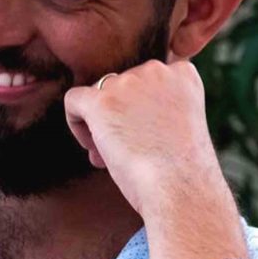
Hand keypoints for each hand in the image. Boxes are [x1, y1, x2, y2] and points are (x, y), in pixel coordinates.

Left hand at [63, 60, 228, 217]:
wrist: (180, 188)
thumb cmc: (183, 170)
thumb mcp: (181, 125)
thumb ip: (156, 107)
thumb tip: (118, 112)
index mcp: (182, 73)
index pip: (147, 80)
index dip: (141, 109)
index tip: (147, 136)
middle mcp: (156, 70)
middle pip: (121, 86)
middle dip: (119, 116)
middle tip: (128, 152)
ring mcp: (127, 82)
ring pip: (98, 94)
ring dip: (101, 124)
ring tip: (113, 157)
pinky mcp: (101, 101)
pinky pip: (74, 100)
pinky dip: (77, 123)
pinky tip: (93, 148)